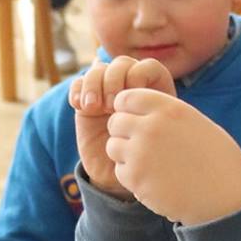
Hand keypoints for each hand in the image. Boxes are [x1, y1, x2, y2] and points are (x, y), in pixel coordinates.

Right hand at [71, 55, 175, 200]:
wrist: (120, 178)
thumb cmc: (147, 161)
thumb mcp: (159, 141)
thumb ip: (161, 122)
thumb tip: (163, 103)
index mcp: (155, 91)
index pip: (147, 67)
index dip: (138, 77)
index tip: (134, 102)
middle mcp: (131, 87)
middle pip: (121, 63)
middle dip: (114, 80)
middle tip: (110, 105)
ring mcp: (107, 93)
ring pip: (99, 70)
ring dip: (94, 84)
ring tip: (93, 107)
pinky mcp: (87, 102)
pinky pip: (79, 83)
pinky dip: (78, 90)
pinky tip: (80, 106)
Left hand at [104, 88, 240, 225]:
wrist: (226, 200)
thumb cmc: (219, 162)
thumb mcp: (198, 124)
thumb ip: (169, 115)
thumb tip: (144, 111)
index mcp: (169, 108)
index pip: (127, 97)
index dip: (127, 108)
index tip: (136, 119)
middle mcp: (151, 127)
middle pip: (115, 122)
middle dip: (124, 132)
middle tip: (141, 145)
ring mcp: (140, 153)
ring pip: (113, 147)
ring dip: (125, 154)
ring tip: (148, 163)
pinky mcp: (135, 179)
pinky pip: (120, 171)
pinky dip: (132, 176)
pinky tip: (153, 180)